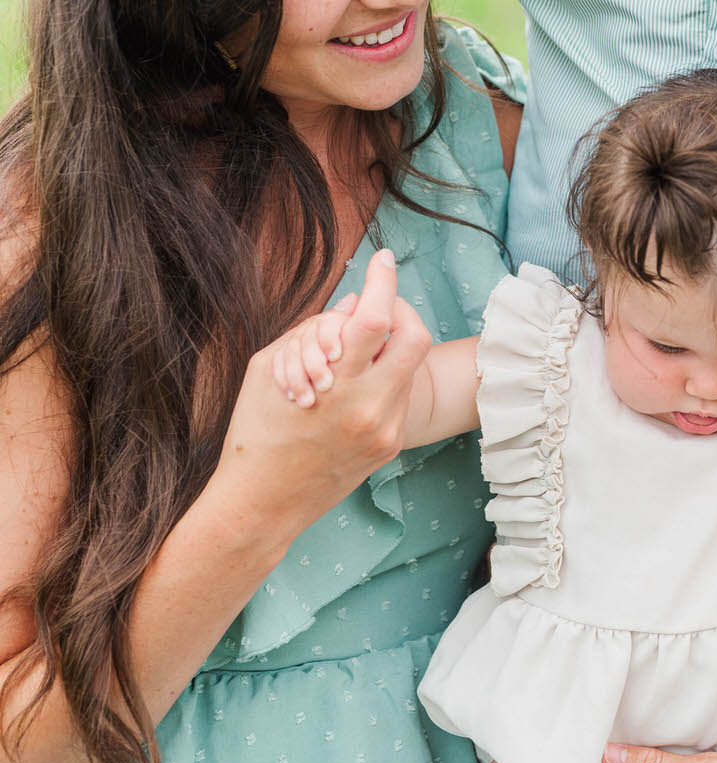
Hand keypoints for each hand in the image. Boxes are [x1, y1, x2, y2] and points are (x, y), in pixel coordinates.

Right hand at [218, 248, 431, 541]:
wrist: (263, 502)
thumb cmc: (255, 430)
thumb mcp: (268, 368)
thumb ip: (312, 331)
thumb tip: (356, 304)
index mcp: (336, 384)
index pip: (376, 317)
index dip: (384, 281)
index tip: (384, 260)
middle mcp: (369, 407)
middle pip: (415, 337)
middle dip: (402, 309)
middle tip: (381, 305)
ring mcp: (385, 430)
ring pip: (411, 366)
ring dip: (390, 346)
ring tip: (356, 351)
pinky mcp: (390, 446)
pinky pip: (400, 395)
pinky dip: (383, 378)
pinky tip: (354, 386)